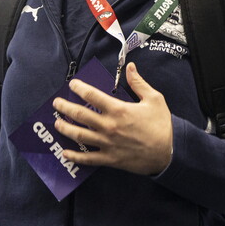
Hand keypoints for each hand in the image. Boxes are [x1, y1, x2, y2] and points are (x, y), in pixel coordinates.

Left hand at [52, 62, 172, 174]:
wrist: (168, 153)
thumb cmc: (161, 126)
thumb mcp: (154, 99)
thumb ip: (139, 83)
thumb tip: (130, 67)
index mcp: (118, 110)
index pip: (92, 96)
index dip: (79, 88)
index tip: (72, 84)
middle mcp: (109, 126)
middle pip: (79, 114)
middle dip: (64, 107)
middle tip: (56, 103)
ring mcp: (107, 143)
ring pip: (79, 135)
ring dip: (65, 128)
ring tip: (57, 123)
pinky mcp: (109, 159)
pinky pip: (88, 158)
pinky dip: (75, 156)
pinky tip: (65, 152)